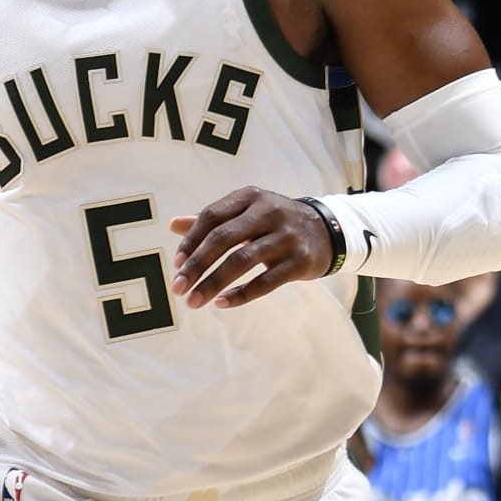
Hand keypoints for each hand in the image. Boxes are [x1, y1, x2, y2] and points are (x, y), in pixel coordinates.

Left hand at [170, 189, 333, 310]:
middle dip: (197, 265)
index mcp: (250, 197)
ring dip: (213, 283)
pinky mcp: (299, 261)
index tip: (176, 264)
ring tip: (194, 301)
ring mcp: (286, 236)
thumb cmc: (274, 222)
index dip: (191, 241)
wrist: (327, 230)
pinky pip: (266, 281)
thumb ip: (212, 220)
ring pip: (242, 261)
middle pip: (223, 238)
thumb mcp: (246, 213)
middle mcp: (268, 212)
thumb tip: (173, 225)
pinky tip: (222, 303)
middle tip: (178, 288)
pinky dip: (242, 294)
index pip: (212, 216)